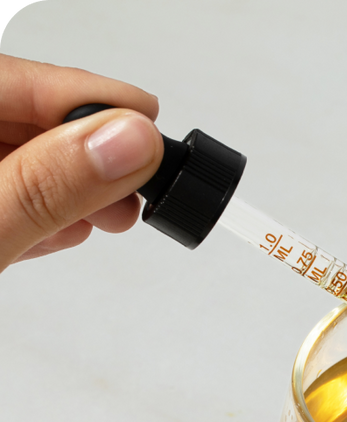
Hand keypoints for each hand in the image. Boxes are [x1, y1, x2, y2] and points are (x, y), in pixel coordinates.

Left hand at [0, 53, 162, 272]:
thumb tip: (129, 141)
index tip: (148, 117)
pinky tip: (60, 231)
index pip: (15, 81)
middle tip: (137, 182)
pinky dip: (38, 211)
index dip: (87, 96)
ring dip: (68, 188)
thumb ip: (48, 185)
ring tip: (106, 218)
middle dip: (84, 150)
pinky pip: (1, 194)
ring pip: (15, 158)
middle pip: (19, 117)